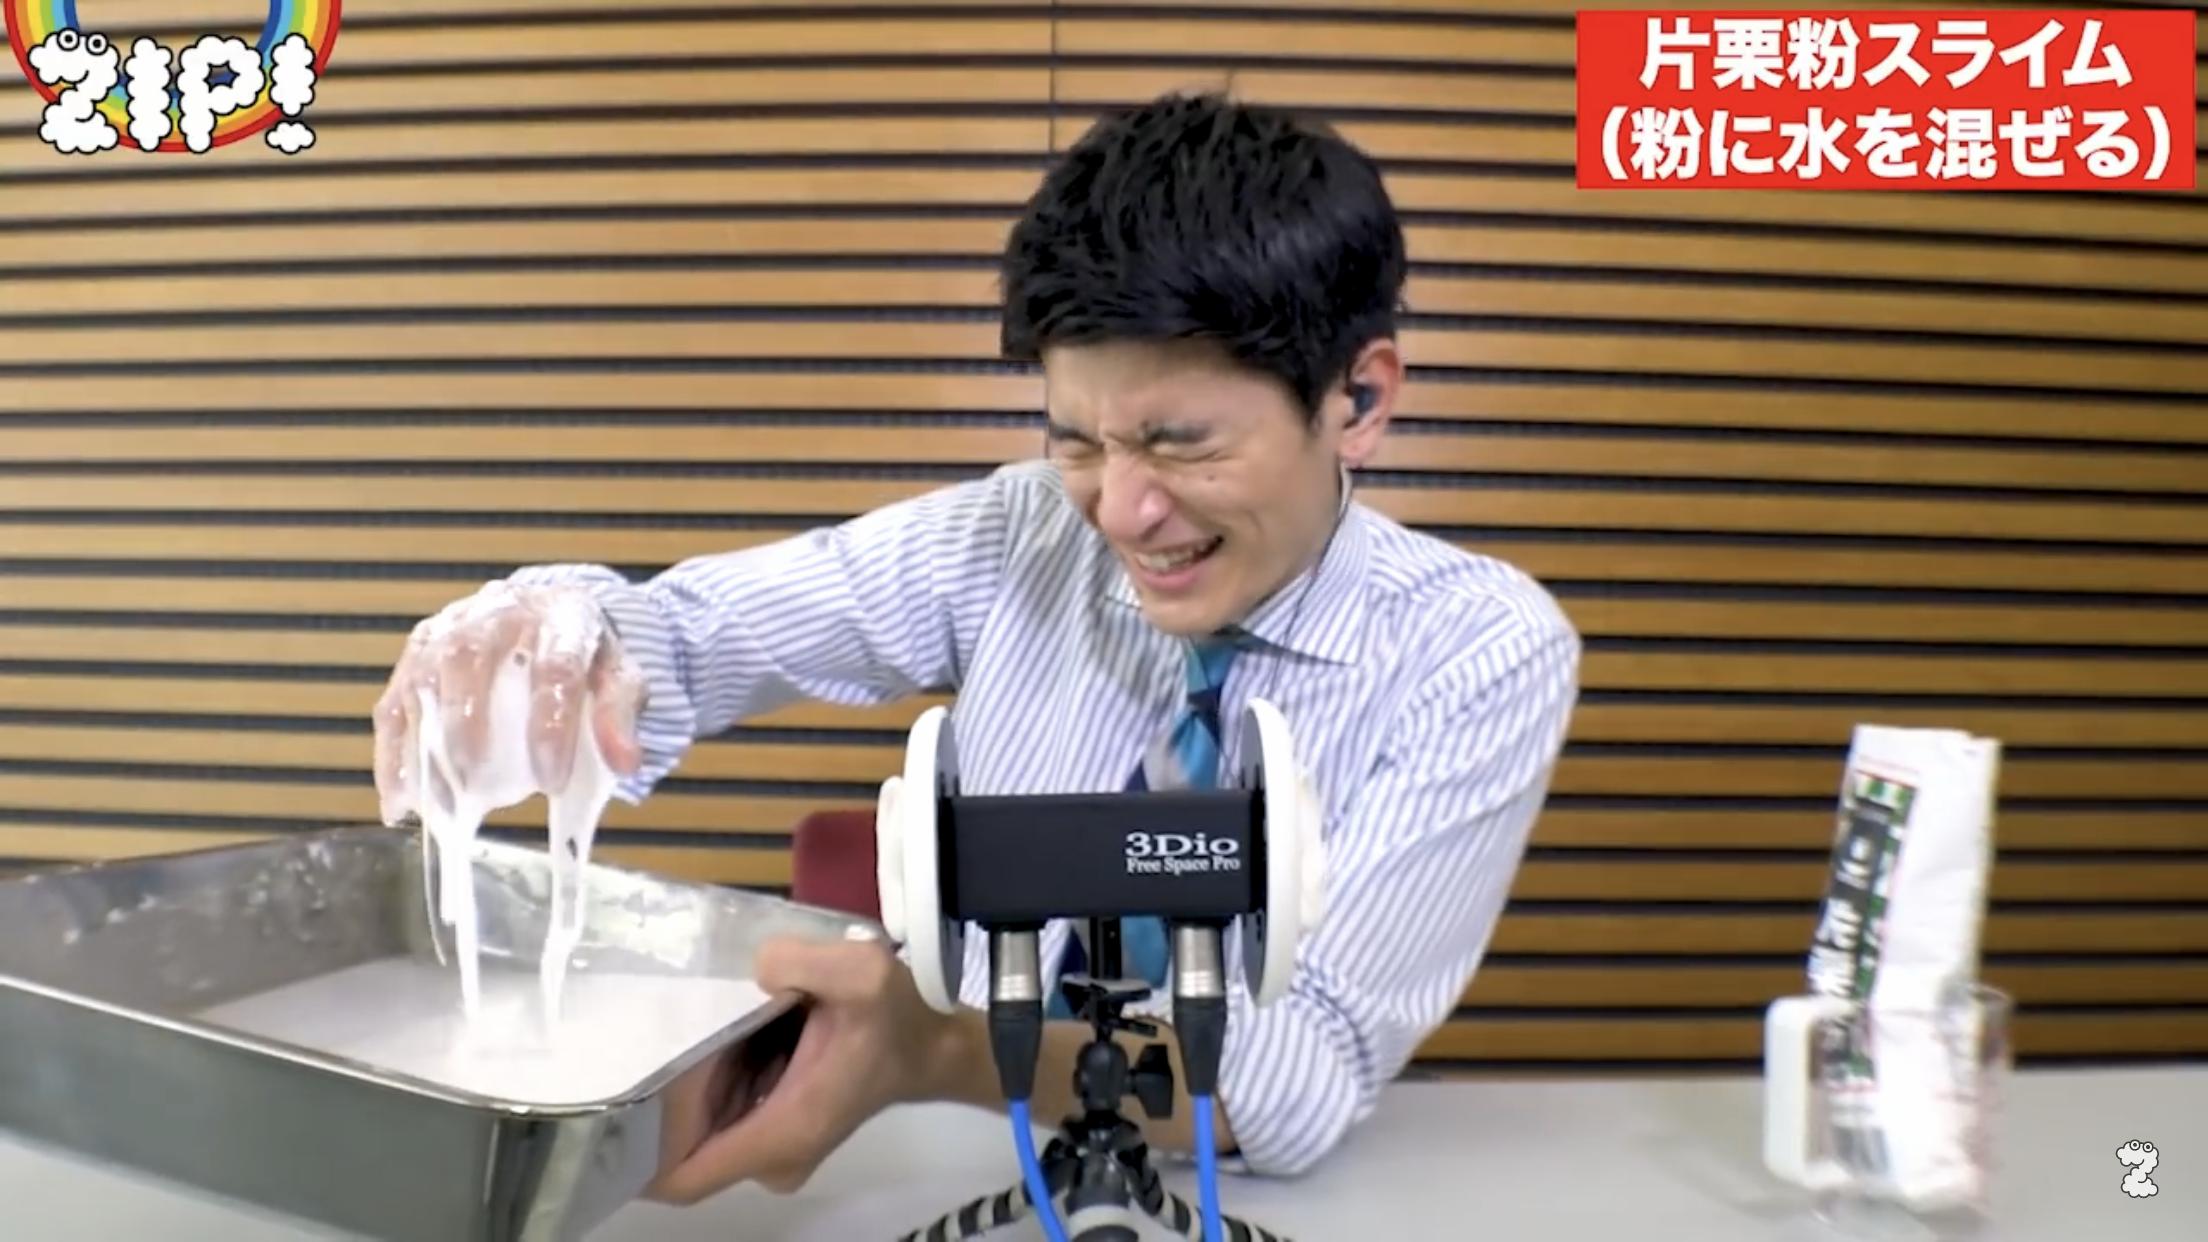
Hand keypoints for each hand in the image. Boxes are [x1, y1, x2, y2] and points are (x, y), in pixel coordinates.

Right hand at [372, 580, 645, 823]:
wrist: (554, 617)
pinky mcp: (419, 650)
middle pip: (468, 659)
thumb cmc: (587, 656)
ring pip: (421, 678)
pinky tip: (401, 802)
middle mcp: (498, 611)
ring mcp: (450, 626)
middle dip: (467, 726)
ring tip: (435, 807)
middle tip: (475, 787)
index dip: (550, 727)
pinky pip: (394, 701)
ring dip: (421, 746)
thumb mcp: (620, 678)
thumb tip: (624, 763)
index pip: (555, 668)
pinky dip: (392, 754)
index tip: (552, 782)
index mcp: (560, 617)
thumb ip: (620, 716)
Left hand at [646, 935, 963, 1202]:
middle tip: (651, 1034)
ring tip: (683, 1026)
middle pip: (684, 1145)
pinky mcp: (777, 1129)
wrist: (932, 1043)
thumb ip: (802, 962)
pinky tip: (719, 1033)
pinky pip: (722, 1115)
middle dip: (663, 1096)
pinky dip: (713, 1081)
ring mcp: (775, 1148)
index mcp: (783, 1131)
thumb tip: (757, 965)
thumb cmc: (898, 1016)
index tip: (621, 1091)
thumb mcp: (861, 971)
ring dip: (689, 1084)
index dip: (641, 1145)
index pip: (682, 1176)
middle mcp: (773, 1156)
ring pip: (702, 1128)